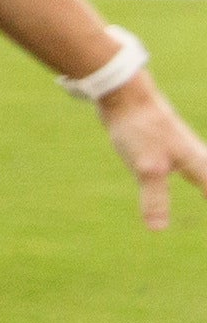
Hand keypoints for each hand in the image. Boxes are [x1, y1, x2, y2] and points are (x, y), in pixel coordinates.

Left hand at [102, 81, 202, 233]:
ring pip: (203, 168)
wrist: (124, 93)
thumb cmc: (139, 128)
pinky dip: (195, 175)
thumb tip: (158, 229)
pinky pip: (187, 164)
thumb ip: (154, 197)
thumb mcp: (146, 168)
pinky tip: (191, 175)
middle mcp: (195, 154)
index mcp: (197, 162)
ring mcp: (181, 147)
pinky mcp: (166, 142)